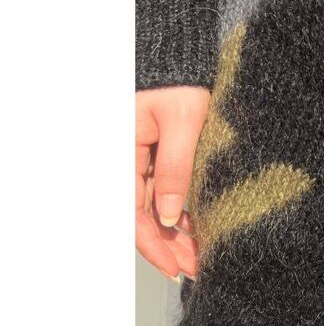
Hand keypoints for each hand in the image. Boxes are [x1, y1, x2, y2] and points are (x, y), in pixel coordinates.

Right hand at [136, 85, 209, 279]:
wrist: (181, 57)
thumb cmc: (180, 81)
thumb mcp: (183, 122)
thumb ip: (175, 167)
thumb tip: (172, 215)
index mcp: (124, 155)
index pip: (134, 214)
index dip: (155, 246)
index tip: (175, 268)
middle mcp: (128, 162)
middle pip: (144, 217)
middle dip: (168, 247)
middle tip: (195, 268)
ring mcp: (140, 161)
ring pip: (154, 208)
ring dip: (175, 234)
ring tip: (198, 256)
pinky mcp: (155, 157)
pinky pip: (161, 193)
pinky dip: (178, 213)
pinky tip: (195, 228)